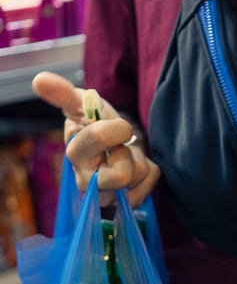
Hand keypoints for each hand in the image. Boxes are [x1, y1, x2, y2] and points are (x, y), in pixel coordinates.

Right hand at [32, 71, 159, 207]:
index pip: (94, 141)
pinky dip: (150, 170)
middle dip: (128, 152)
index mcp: (74, 153)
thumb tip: (39, 80)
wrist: (118, 144)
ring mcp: (106, 196)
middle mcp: (85, 181)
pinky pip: (151, 179)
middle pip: (120, 175)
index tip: (119, 127)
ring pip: (139, 174)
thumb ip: (63, 94)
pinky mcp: (126, 203)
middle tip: (122, 145)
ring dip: (140, 159)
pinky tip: (135, 170)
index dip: (114, 130)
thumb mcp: (83, 105)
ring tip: (125, 157)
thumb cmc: (98, 124)